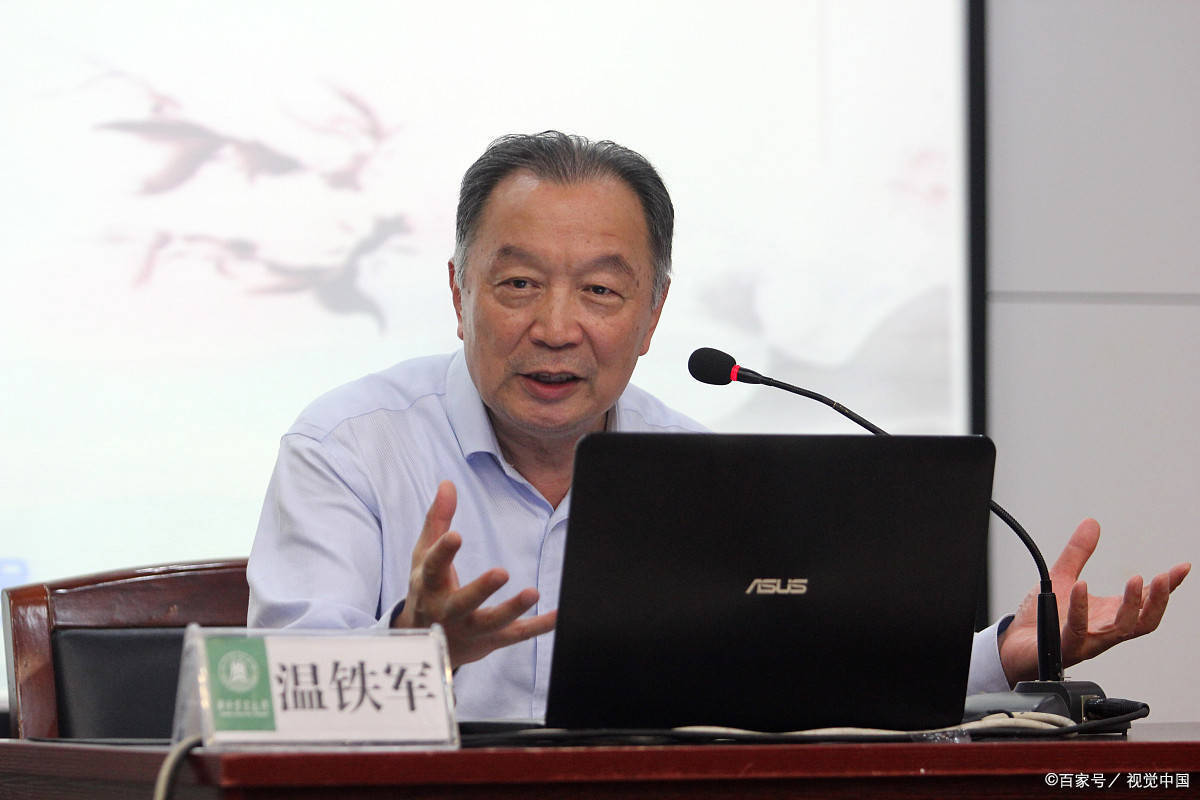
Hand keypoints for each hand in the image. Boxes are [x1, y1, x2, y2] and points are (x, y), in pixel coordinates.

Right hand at [393, 480, 556, 667]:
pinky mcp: (491, 641)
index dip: (443, 553)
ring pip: (491, 623)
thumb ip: (437, 520)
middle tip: (502, 572)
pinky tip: (558, 615)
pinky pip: (517, 635)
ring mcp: (470, 629)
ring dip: (512, 610)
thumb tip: (447, 483)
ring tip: (533, 592)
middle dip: (481, 590)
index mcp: (430, 584)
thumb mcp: (424, 555)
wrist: (425, 642)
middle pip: (463, 603)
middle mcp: (447, 610)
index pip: (433, 568)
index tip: (456, 535)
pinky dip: (539, 627)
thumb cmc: (428, 588)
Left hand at [999, 518, 1189, 683]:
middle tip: (1162, 577)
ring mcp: (1087, 641)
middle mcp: (1104, 630)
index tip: (1181, 567)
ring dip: (1131, 605)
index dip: (1166, 587)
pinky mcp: (1064, 647)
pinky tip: (1081, 586)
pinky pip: (1078, 630)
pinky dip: (1081, 608)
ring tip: (1135, 580)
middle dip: (1157, 600)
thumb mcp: (1063, 578)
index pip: (1145, 602)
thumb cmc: (1042, 619)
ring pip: (1120, 629)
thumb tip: (1092, 523)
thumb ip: (1078, 553)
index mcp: (1108, 615)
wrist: (1016, 646)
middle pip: (1143, 621)